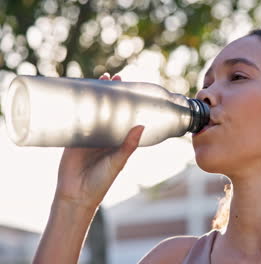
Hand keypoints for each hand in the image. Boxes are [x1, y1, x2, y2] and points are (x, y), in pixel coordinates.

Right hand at [54, 73, 143, 209]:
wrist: (76, 196)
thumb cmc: (101, 182)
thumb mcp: (118, 162)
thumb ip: (128, 146)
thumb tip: (141, 126)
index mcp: (116, 140)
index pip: (121, 115)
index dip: (124, 101)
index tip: (127, 85)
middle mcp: (102, 136)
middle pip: (105, 109)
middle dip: (107, 93)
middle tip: (111, 76)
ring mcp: (86, 135)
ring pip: (88, 110)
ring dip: (90, 95)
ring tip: (94, 79)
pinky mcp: (70, 138)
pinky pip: (71, 119)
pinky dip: (71, 107)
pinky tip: (71, 94)